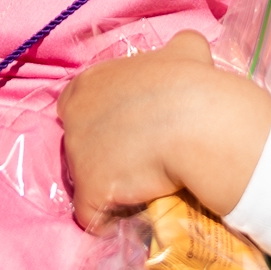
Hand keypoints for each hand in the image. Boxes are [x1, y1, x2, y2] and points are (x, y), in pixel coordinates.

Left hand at [58, 31, 270, 233]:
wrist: (196, 123)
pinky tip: (124, 220)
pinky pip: (91, 214)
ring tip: (136, 189)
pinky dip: (105, 220)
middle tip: (134, 157)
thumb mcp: (186, 50)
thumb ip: (176, 49)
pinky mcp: (90, 190)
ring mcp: (78, 156)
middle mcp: (74, 117)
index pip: (78, 101)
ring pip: (83, 176)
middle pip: (78, 138)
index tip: (127, 128)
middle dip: (99, 149)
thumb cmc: (190, 82)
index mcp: (89, 83)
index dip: (101, 116)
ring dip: (106, 183)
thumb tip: (186, 49)